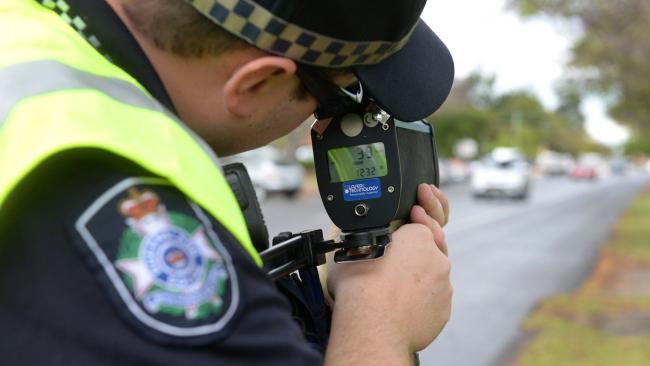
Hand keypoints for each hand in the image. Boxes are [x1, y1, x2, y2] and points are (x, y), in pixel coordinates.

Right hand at [325, 184, 451, 364]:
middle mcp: (437, 258)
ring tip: (393, 289)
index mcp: (418, 236)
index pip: (420, 224)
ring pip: (432, 277)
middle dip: (414, 255)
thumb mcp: (351, 247)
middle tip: (393, 262)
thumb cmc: (359, 286)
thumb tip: (355, 240)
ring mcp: (443, 286)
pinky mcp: (442, 311)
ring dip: (417, 280)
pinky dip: (420, 302)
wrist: (371, 326)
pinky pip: (432, 301)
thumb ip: (364, 239)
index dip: (409, 226)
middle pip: (430, 250)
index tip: (400, 229)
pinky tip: (401, 307)